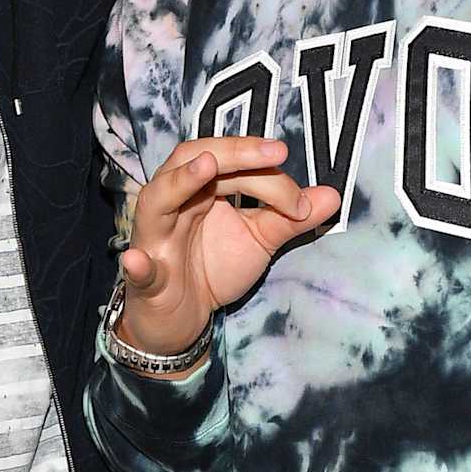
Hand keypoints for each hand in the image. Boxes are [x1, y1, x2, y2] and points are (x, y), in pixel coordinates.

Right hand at [117, 134, 340, 357]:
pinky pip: (137, 267)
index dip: (268, 174)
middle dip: (234, 153)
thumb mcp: (259, 241)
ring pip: (158, 199)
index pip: (231, 163)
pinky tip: (139, 260)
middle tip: (275, 152)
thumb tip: (333, 196)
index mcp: (201, 188)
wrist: (183, 318)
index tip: (302, 200)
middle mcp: (174, 202)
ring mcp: (155, 237)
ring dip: (180, 181)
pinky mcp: (146, 277)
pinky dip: (137, 263)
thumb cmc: (214, 267)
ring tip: (205, 167)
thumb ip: (290, 218)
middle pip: (193, 160)